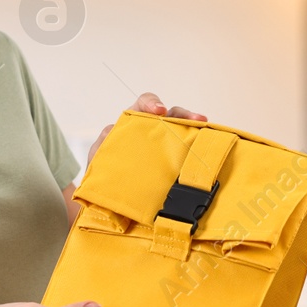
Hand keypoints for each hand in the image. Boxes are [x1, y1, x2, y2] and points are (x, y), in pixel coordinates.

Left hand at [88, 92, 207, 163]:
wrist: (109, 203)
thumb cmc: (105, 173)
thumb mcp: (99, 156)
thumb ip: (103, 142)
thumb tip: (111, 132)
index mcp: (133, 124)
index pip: (144, 104)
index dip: (152, 103)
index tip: (159, 111)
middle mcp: (152, 132)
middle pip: (171, 115)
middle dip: (184, 114)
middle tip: (197, 120)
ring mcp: (165, 148)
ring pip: (184, 132)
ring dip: (197, 130)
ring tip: (207, 133)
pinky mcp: (174, 165)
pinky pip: (188, 154)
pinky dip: (198, 150)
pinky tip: (205, 153)